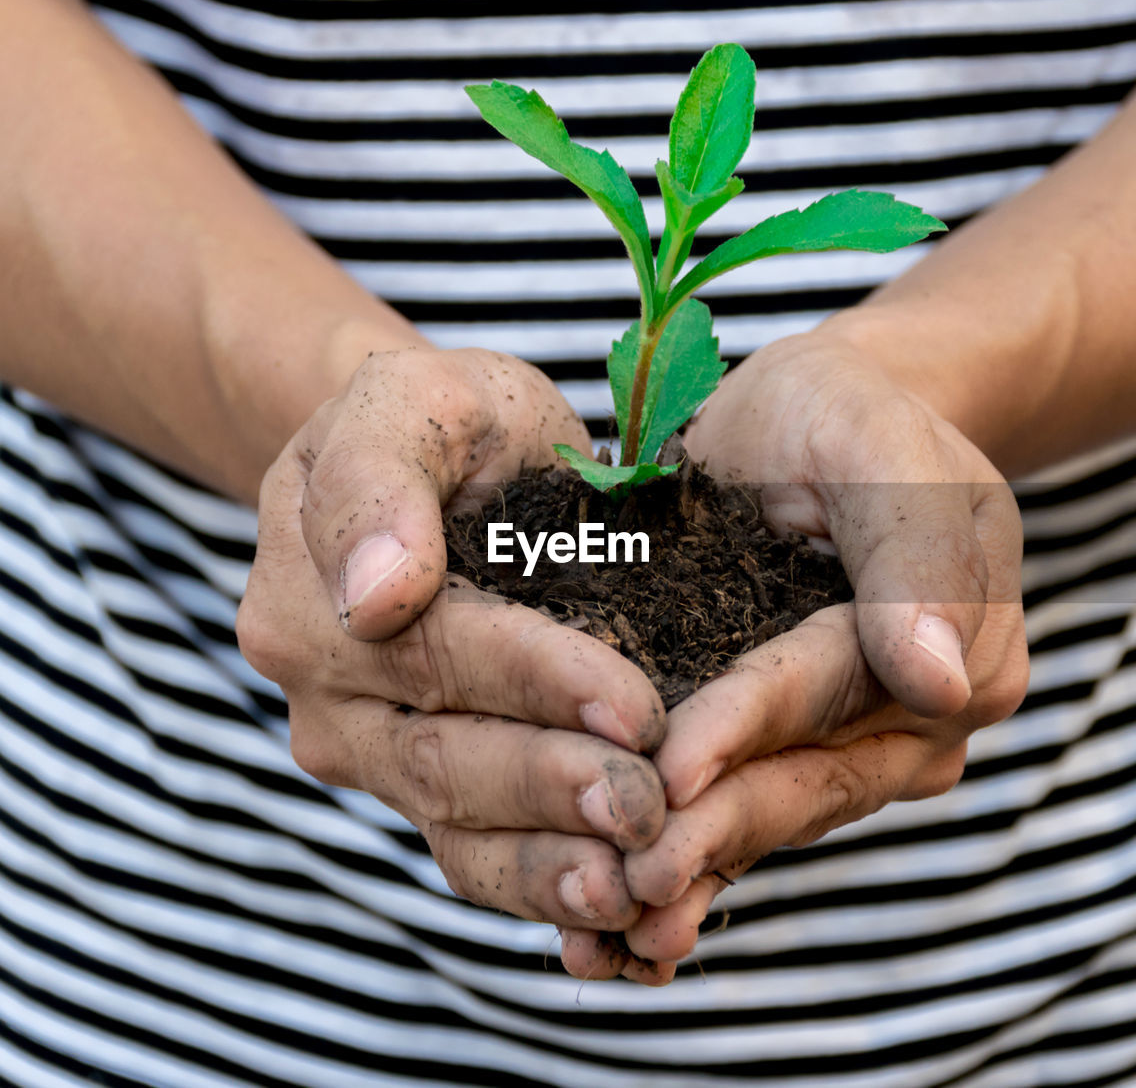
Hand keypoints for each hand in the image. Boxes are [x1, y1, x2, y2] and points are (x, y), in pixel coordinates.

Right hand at [238, 347, 668, 965]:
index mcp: (312, 593)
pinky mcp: (418, 791)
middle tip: (648, 811)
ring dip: (548, 863)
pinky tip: (610, 911)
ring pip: (456, 825)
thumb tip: (375, 592)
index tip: (634, 707)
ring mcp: (369, 751)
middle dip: (552, 787)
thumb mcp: (413, 399)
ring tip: (632, 887)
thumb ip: (382, 477)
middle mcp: (327, 692)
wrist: (435, 469)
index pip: (435, 650)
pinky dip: (540, 888)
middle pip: (443, 756)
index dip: (538, 681)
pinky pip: (472, 853)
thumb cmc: (443, 423)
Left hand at [558, 329, 1028, 979]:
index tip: (674, 769)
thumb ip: (916, 551)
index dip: (752, 728)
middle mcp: (913, 718)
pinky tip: (613, 934)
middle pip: (802, 778)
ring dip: (692, 872)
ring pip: (768, 815)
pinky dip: (684, 868)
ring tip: (609, 933)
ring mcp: (852, 748)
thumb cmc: (842, 418)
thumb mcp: (879, 443)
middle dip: (712, 829)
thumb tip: (946, 686)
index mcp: (959, 647)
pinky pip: (739, 816)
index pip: (837, 692)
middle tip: (629, 884)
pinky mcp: (788, 756)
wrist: (807, 427)